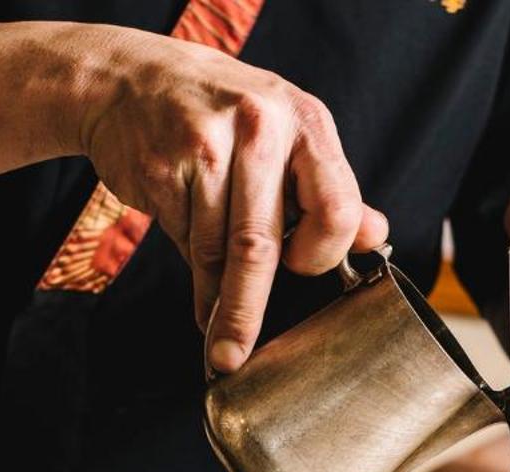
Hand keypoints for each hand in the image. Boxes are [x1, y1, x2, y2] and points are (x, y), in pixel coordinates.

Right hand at [79, 27, 388, 371]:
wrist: (134, 78)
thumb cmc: (223, 113)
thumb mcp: (286, 132)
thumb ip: (328, 187)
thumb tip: (375, 237)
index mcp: (306, 121)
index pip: (336, 208)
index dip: (322, 252)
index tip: (304, 271)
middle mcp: (260, 127)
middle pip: (260, 243)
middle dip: (247, 311)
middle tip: (236, 355)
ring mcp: (205, 145)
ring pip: (214, 249)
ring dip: (215, 298)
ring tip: (215, 325)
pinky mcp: (161, 165)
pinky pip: (181, 240)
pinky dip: (189, 272)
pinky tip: (194, 278)